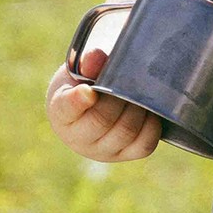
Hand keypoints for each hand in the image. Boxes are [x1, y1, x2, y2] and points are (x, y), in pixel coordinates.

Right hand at [46, 47, 161, 160]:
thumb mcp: (78, 70)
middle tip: (128, 82)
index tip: (89, 90)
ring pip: (126, 132)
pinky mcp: (124, 155)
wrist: (90, 106)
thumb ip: (86, 63)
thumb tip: (97, 57)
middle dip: (119, 98)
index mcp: (61, 113)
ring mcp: (102, 151)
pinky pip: (143, 145)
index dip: (79, 100)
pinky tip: (148, 111)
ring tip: (139, 94)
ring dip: (137, 110)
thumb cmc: (82, 84)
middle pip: (102, 120)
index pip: (67, 108)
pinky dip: (151, 125)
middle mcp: (78, 139)